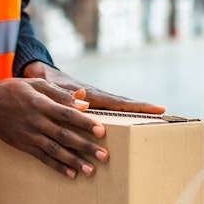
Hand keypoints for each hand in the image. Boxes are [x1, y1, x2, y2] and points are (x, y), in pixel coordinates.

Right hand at [0, 77, 105, 178]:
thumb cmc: (13, 90)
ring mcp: (30, 135)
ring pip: (55, 150)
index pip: (67, 114)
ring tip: (91, 170)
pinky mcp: (24, 145)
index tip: (102, 131)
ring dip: (74, 161)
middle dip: (85, 146)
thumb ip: (59, 93)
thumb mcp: (36, 84)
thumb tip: (83, 102)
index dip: (85, 123)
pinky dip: (57, 166)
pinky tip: (71, 174)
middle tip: (104, 156)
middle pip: (65, 135)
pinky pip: (42, 158)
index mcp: (40, 104)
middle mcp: (36, 121)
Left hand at [21, 62, 165, 114]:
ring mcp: (94, 101)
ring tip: (153, 122)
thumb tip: (84, 102)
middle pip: (124, 105)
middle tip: (165, 114)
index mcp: (90, 94)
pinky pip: (107, 112)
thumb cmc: (44, 82)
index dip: (138, 106)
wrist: (39, 74)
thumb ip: (65, 95)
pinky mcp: (88, 105)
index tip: (158, 108)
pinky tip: (127, 128)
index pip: (119, 102)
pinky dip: (119, 117)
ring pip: (118, 109)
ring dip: (134, 114)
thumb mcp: (52, 89)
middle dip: (143, 109)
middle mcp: (95, 98)